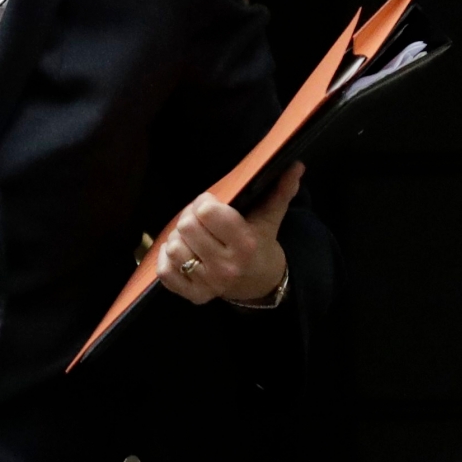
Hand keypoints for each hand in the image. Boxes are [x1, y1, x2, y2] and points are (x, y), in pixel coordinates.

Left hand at [156, 163, 301, 305]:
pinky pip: (165, 273)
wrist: (261, 284)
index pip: (207, 212)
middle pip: (187, 227)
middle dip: (189, 217)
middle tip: (198, 218)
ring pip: (174, 248)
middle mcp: (226, 266)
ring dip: (178, 237)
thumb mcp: (270, 218)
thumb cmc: (262, 245)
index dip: (204, 202)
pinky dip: (166, 259)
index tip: (211, 203)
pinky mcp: (194, 295)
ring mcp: (209, 283)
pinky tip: (181, 252)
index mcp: (244, 244)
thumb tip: (296, 165)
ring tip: (191, 235)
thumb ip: (281, 190)